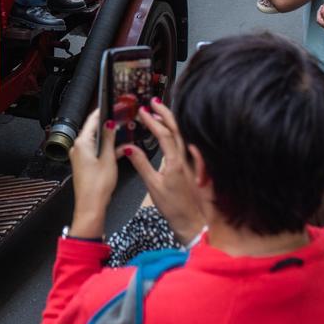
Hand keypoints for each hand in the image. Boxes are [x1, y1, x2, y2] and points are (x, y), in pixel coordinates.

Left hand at [68, 109, 119, 238]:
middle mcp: (78, 147)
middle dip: (107, 123)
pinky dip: (106, 149)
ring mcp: (80, 156)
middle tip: (121, 116)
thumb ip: (109, 139)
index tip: (113, 104)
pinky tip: (120, 149)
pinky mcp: (84, 164)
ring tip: (123, 131)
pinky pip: (96, 151)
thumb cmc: (98, 186)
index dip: (103, 111)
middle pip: (93, 129)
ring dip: (109, 137)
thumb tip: (110, 123)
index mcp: (81, 143)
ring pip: (96, 141)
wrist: (90, 206)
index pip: (92, 120)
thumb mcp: (108, 158)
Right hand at [123, 100, 205, 243]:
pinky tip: (174, 131)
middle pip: (177, 128)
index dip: (152, 121)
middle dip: (165, 113)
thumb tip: (129, 147)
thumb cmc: (174, 208)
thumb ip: (141, 165)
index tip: (142, 111)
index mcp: (175, 162)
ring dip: (172, 120)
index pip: (164, 134)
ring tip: (161, 111)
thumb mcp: (153, 186)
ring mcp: (192, 161)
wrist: (192, 222)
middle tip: (154, 102)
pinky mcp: (194, 166)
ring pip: (183, 134)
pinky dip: (179, 132)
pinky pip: (187, 142)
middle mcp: (186, 158)